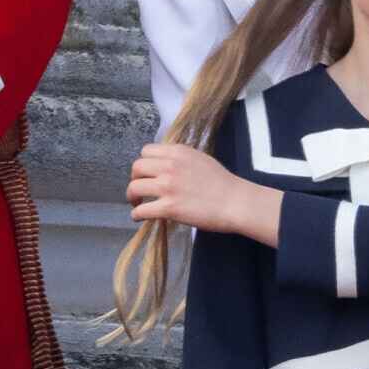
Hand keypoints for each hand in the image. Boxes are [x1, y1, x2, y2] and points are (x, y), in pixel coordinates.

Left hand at [127, 142, 252, 233]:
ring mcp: (168, 187)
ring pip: (134, 187)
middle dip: (135, 178)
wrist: (235, 202)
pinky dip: (136, 214)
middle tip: (139, 189)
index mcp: (177, 152)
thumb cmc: (222, 182)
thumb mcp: (199, 158)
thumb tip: (164, 164)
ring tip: (137, 203)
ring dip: (132, 196)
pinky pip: (142, 210)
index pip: (146, 151)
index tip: (147, 173)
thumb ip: (179, 158)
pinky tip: (139, 217)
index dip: (144, 163)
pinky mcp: (169, 208)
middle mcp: (169, 166)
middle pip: (137, 168)